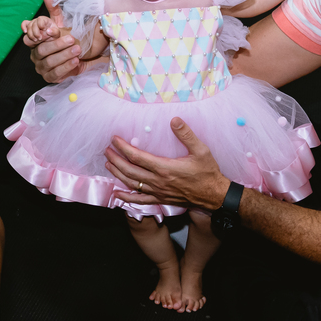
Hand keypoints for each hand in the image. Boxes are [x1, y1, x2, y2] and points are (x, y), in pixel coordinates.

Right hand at [26, 0, 81, 82]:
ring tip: (78, 49)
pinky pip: (56, 73)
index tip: (52, 29)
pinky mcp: (50, 78)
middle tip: (72, 39)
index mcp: (34, 41)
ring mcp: (41, 67)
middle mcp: (35, 54)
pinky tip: (76, 60)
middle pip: (41, 50)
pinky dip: (66, 66)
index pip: (29, 37)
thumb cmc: (68, 38)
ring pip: (49, 62)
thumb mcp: (61, 22)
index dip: (38, 33)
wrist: (81, 56)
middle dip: (57, 44)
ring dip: (64, 55)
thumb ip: (53, 8)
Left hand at [104, 118, 228, 209]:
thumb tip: (174, 120)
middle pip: (129, 171)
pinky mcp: (161, 199)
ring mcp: (158, 192)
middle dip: (116, 160)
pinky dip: (126, 198)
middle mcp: (158, 181)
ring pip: (131, 184)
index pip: (137, 157)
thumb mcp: (201, 150)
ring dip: (118, 174)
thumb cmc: (208, 173)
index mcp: (165, 168)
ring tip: (108, 164)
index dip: (123, 147)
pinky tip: (118, 194)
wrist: (214, 195)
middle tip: (107, 150)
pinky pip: (140, 200)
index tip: (114, 139)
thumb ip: (186, 135)